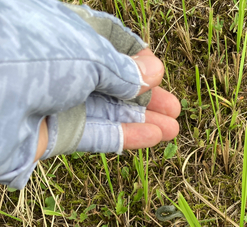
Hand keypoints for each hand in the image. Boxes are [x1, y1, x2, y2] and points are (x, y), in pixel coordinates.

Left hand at [34, 48, 179, 160]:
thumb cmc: (32, 55)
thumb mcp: (86, 52)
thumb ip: (122, 67)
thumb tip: (152, 72)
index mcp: (58, 30)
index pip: (103, 41)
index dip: (133, 55)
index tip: (157, 68)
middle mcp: (55, 65)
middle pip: (109, 81)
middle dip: (144, 95)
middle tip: (174, 107)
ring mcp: (53, 101)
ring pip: (105, 111)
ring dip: (142, 120)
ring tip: (175, 128)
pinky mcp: (52, 135)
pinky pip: (94, 135)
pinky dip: (125, 137)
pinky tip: (155, 137)